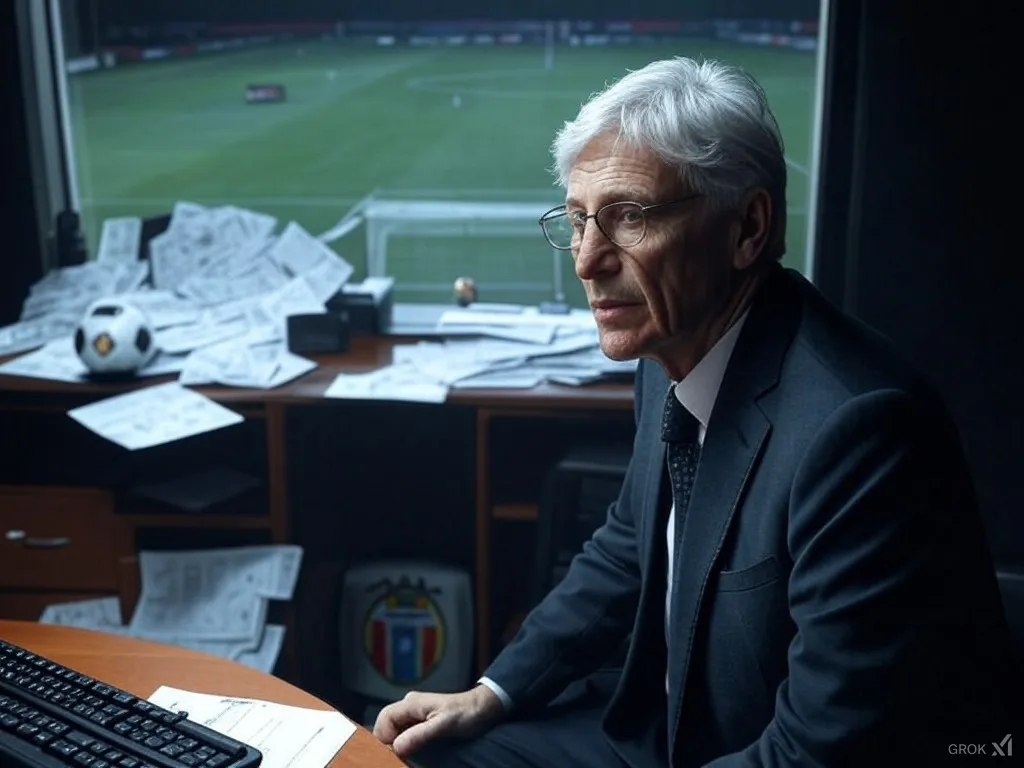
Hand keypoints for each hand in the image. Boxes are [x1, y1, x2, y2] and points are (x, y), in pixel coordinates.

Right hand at [373, 684, 505, 758]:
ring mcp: (415, 713)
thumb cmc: (465, 714)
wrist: (482, 709)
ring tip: (404, 757)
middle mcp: (410, 706)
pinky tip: (411, 752)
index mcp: (411, 703)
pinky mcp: (420, 721)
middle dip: (388, 741)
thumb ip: (419, 734)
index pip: (384, 718)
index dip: (384, 737)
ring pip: (394, 729)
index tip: (394, 753)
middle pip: (386, 724)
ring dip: (396, 743)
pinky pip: (404, 731)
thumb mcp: (443, 725)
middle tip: (398, 758)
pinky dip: (403, 742)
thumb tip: (396, 747)